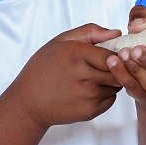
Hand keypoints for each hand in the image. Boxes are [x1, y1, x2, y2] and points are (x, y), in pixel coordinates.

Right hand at [5, 24, 124, 130]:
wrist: (28, 102)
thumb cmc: (43, 68)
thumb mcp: (61, 42)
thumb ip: (90, 33)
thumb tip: (117, 32)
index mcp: (76, 55)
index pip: (112, 55)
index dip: (116, 54)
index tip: (112, 54)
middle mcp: (83, 76)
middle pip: (117, 71)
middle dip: (117, 68)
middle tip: (106, 66)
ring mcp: (87, 96)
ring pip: (116, 85)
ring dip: (110, 81)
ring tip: (93, 78)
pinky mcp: (90, 111)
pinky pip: (111, 99)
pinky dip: (105, 94)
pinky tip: (89, 91)